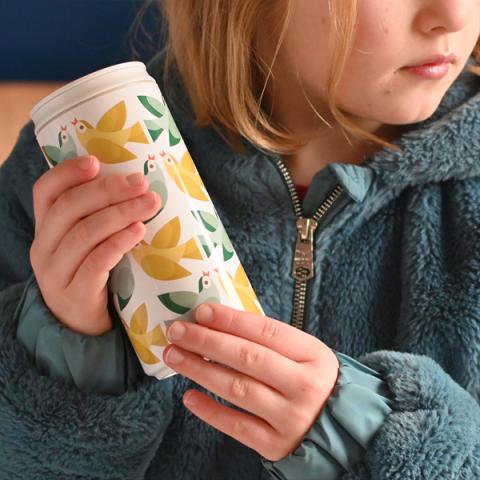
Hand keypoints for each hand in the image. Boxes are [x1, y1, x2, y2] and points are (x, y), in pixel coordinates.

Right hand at [29, 155, 160, 335]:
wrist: (80, 324)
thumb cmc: (91, 272)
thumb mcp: (86, 242)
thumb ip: (96, 216)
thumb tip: (135, 183)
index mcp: (45, 228)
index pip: (45, 191)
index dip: (68, 173)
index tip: (97, 162)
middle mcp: (43, 247)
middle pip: (70, 208)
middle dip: (108, 191)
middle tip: (141, 183)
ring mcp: (56, 273)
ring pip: (84, 233)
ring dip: (121, 214)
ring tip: (150, 203)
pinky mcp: (75, 295)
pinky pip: (96, 263)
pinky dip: (119, 243)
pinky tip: (139, 231)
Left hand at [163, 303, 339, 461]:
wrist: (341, 427)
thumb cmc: (314, 380)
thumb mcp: (305, 353)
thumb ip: (271, 340)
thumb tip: (220, 323)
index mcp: (312, 355)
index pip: (266, 331)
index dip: (230, 320)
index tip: (201, 311)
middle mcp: (303, 386)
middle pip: (247, 358)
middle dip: (207, 341)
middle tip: (178, 331)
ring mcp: (290, 417)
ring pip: (237, 389)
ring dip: (200, 370)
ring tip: (175, 356)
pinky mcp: (276, 445)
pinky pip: (236, 426)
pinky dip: (210, 410)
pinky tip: (189, 395)